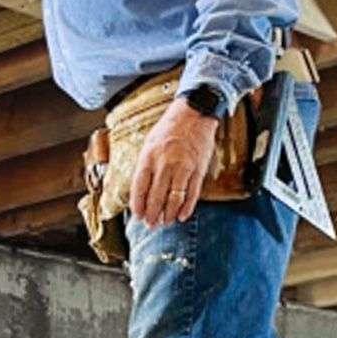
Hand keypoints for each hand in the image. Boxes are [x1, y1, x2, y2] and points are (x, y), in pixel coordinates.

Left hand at [130, 101, 220, 227]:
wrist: (194, 113)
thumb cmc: (170, 128)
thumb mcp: (150, 143)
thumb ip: (146, 166)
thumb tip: (141, 189)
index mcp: (149, 158)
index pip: (139, 188)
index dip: (138, 205)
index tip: (137, 215)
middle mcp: (164, 165)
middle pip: (156, 197)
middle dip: (152, 214)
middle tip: (150, 224)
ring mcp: (183, 168)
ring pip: (174, 199)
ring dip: (168, 214)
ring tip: (165, 222)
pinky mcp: (198, 170)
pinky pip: (192, 194)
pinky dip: (186, 207)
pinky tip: (181, 216)